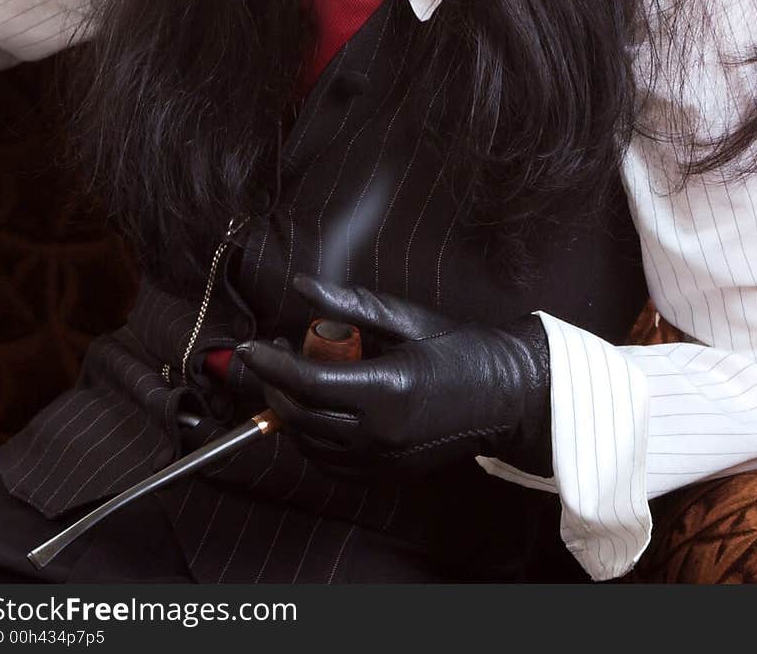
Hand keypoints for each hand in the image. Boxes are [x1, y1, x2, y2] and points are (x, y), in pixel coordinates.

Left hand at [236, 274, 551, 479]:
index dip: (271, 363)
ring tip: (292, 376)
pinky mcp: (387, 471)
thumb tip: (302, 285)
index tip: (250, 345)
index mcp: (387, 389)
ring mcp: (383, 458)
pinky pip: (330, 462)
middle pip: (301, 416)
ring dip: (289, 411)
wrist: (507, 395)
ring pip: (310, 443)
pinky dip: (311, 437)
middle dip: (274, 384)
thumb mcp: (407, 318)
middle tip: (272, 353)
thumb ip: (350, 306)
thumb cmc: (462, 349)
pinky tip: (314, 409)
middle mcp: (380, 432)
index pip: (308, 382)